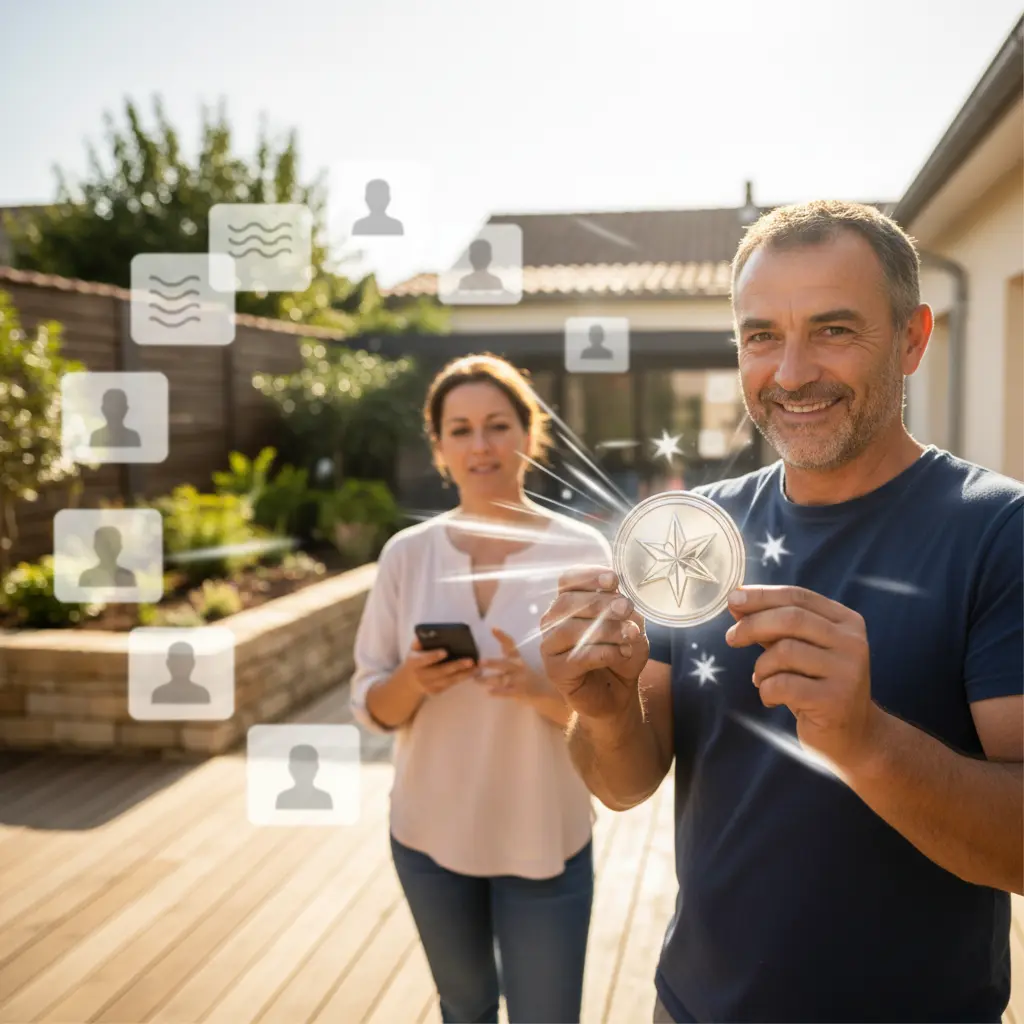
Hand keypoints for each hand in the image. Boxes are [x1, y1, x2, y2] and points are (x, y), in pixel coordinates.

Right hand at [400, 638, 478, 696]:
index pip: (424, 659)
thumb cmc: (415, 659)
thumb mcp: (413, 650)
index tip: (445, 651)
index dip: (434, 656)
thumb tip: (430, 632)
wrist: (409, 682)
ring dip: (465, 674)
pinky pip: (451, 685)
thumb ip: (420, 641)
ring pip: (449, 680)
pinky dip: (463, 678)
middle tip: (470, 661)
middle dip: (456, 666)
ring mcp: (429, 685)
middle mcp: (421, 676)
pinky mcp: (436, 691)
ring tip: (478, 667)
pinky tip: (474, 673)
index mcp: (414, 663)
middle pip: (441, 671)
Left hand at [478, 627, 546, 701]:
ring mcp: (519, 681)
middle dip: (493, 663)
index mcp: (518, 659)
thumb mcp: (520, 662)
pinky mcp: (519, 693)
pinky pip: (507, 692)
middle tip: (481, 662)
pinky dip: (498, 692)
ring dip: (489, 679)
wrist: (545, 691)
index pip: (511, 645)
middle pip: (505, 664)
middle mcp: (519, 668)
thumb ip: (509, 653)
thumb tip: (499, 640)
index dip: (502, 637)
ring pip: (502, 679)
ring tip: (476, 680)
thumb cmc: (528, 675)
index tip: (493, 628)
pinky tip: (489, 692)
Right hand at [539, 567, 647, 720]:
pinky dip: (605, 652)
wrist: (618, 693)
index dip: (587, 576)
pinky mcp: (554, 670)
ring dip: (606, 629)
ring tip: (630, 635)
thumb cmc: (621, 653)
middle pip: (566, 602)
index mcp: (569, 603)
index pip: (567, 580)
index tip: (613, 579)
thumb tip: (621, 595)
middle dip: (599, 603)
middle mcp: (553, 621)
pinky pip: (578, 656)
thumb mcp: (630, 625)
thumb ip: (624, 609)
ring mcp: (550, 646)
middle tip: (626, 608)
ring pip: (571, 629)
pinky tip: (624, 653)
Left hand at [724, 585, 883, 771]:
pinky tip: (771, 698)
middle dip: (752, 625)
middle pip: (790, 619)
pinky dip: (766, 690)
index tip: (732, 598)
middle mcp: (852, 642)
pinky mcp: (835, 700)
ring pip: (785, 651)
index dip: (761, 595)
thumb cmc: (816, 686)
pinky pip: (784, 684)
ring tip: (761, 679)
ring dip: (761, 666)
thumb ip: (773, 626)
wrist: (852, 736)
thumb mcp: (798, 650)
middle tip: (731, 638)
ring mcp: (847, 671)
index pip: (798, 596)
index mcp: (846, 622)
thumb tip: (736, 600)